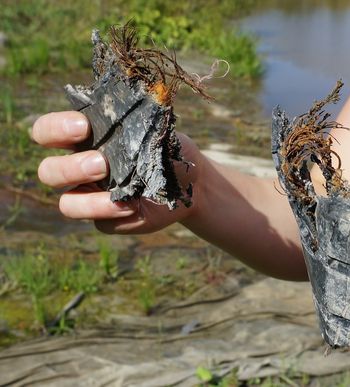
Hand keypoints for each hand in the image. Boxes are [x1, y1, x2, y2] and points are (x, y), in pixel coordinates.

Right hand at [33, 111, 199, 233]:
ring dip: (87, 201)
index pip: (47, 132)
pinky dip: (115, 215)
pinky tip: (134, 208)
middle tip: (101, 164)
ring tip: (116, 195)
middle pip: (48, 172)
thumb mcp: (155, 131)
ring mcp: (91, 196)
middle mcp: (79, 167)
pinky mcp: (107, 219)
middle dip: (70, 168)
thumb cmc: (166, 149)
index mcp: (83, 139)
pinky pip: (100, 223)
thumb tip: (129, 123)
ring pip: (67, 203)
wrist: (191, 180)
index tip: (82, 126)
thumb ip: (136, 126)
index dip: (54, 129)